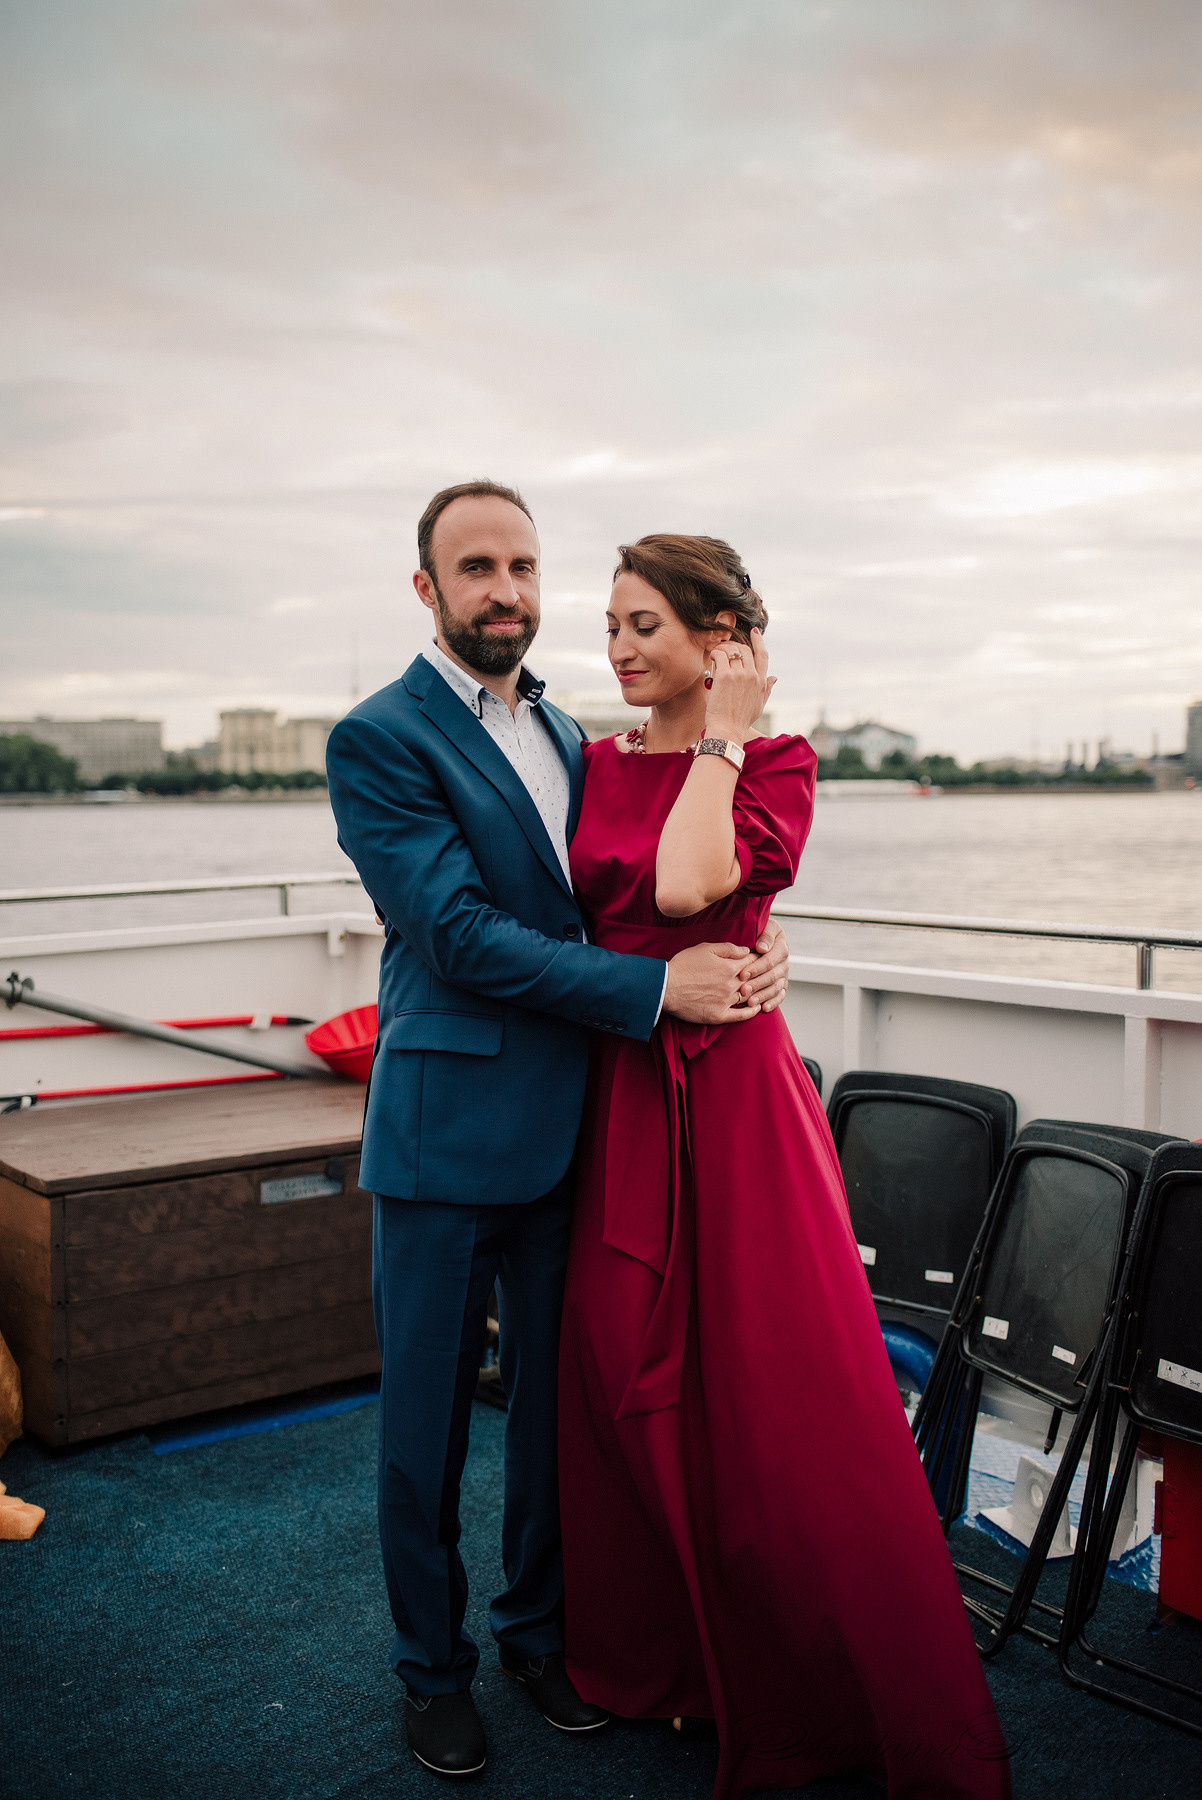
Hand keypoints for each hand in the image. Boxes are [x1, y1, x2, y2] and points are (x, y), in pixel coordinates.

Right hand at [663, 942, 762, 1025]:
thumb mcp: (705, 948)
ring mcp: (726, 1001)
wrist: (665, 987)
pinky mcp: (718, 1015)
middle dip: (761, 975)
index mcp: (730, 967)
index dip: (759, 958)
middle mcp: (731, 985)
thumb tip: (747, 950)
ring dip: (758, 993)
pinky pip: (741, 1016)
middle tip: (765, 973)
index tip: (761, 958)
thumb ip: (728, 948)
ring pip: (749, 997)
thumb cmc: (683, 965)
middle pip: (755, 980)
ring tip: (762, 989)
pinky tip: (756, 1008)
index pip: (754, 961)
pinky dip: (751, 1012)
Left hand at [703, 627, 775, 743]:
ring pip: (732, 650)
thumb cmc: (740, 720)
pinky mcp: (725, 676)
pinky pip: (720, 656)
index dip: (759, 641)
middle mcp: (752, 675)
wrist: (727, 729)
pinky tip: (711, 658)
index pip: (763, 655)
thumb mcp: (758, 705)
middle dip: (734, 645)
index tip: (755, 631)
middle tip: (724, 646)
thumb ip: (766, 689)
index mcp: (761, 681)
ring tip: (715, 652)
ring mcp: (739, 675)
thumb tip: (774, 677)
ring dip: (723, 648)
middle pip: (745, 650)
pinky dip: (715, 653)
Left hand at [738, 918, 790, 1012]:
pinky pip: (780, 995)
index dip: (757, 967)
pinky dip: (773, 1002)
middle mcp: (784, 961)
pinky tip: (764, 1008)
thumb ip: (764, 936)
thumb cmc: (757, 931)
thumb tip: (762, 948)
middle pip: (772, 975)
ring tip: (750, 1002)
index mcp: (780, 946)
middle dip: (757, 984)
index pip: (770, 959)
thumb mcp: (763, 926)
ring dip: (763, 995)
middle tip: (743, 990)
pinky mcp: (781, 984)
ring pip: (776, 987)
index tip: (743, 973)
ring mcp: (783, 974)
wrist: (760, 939)